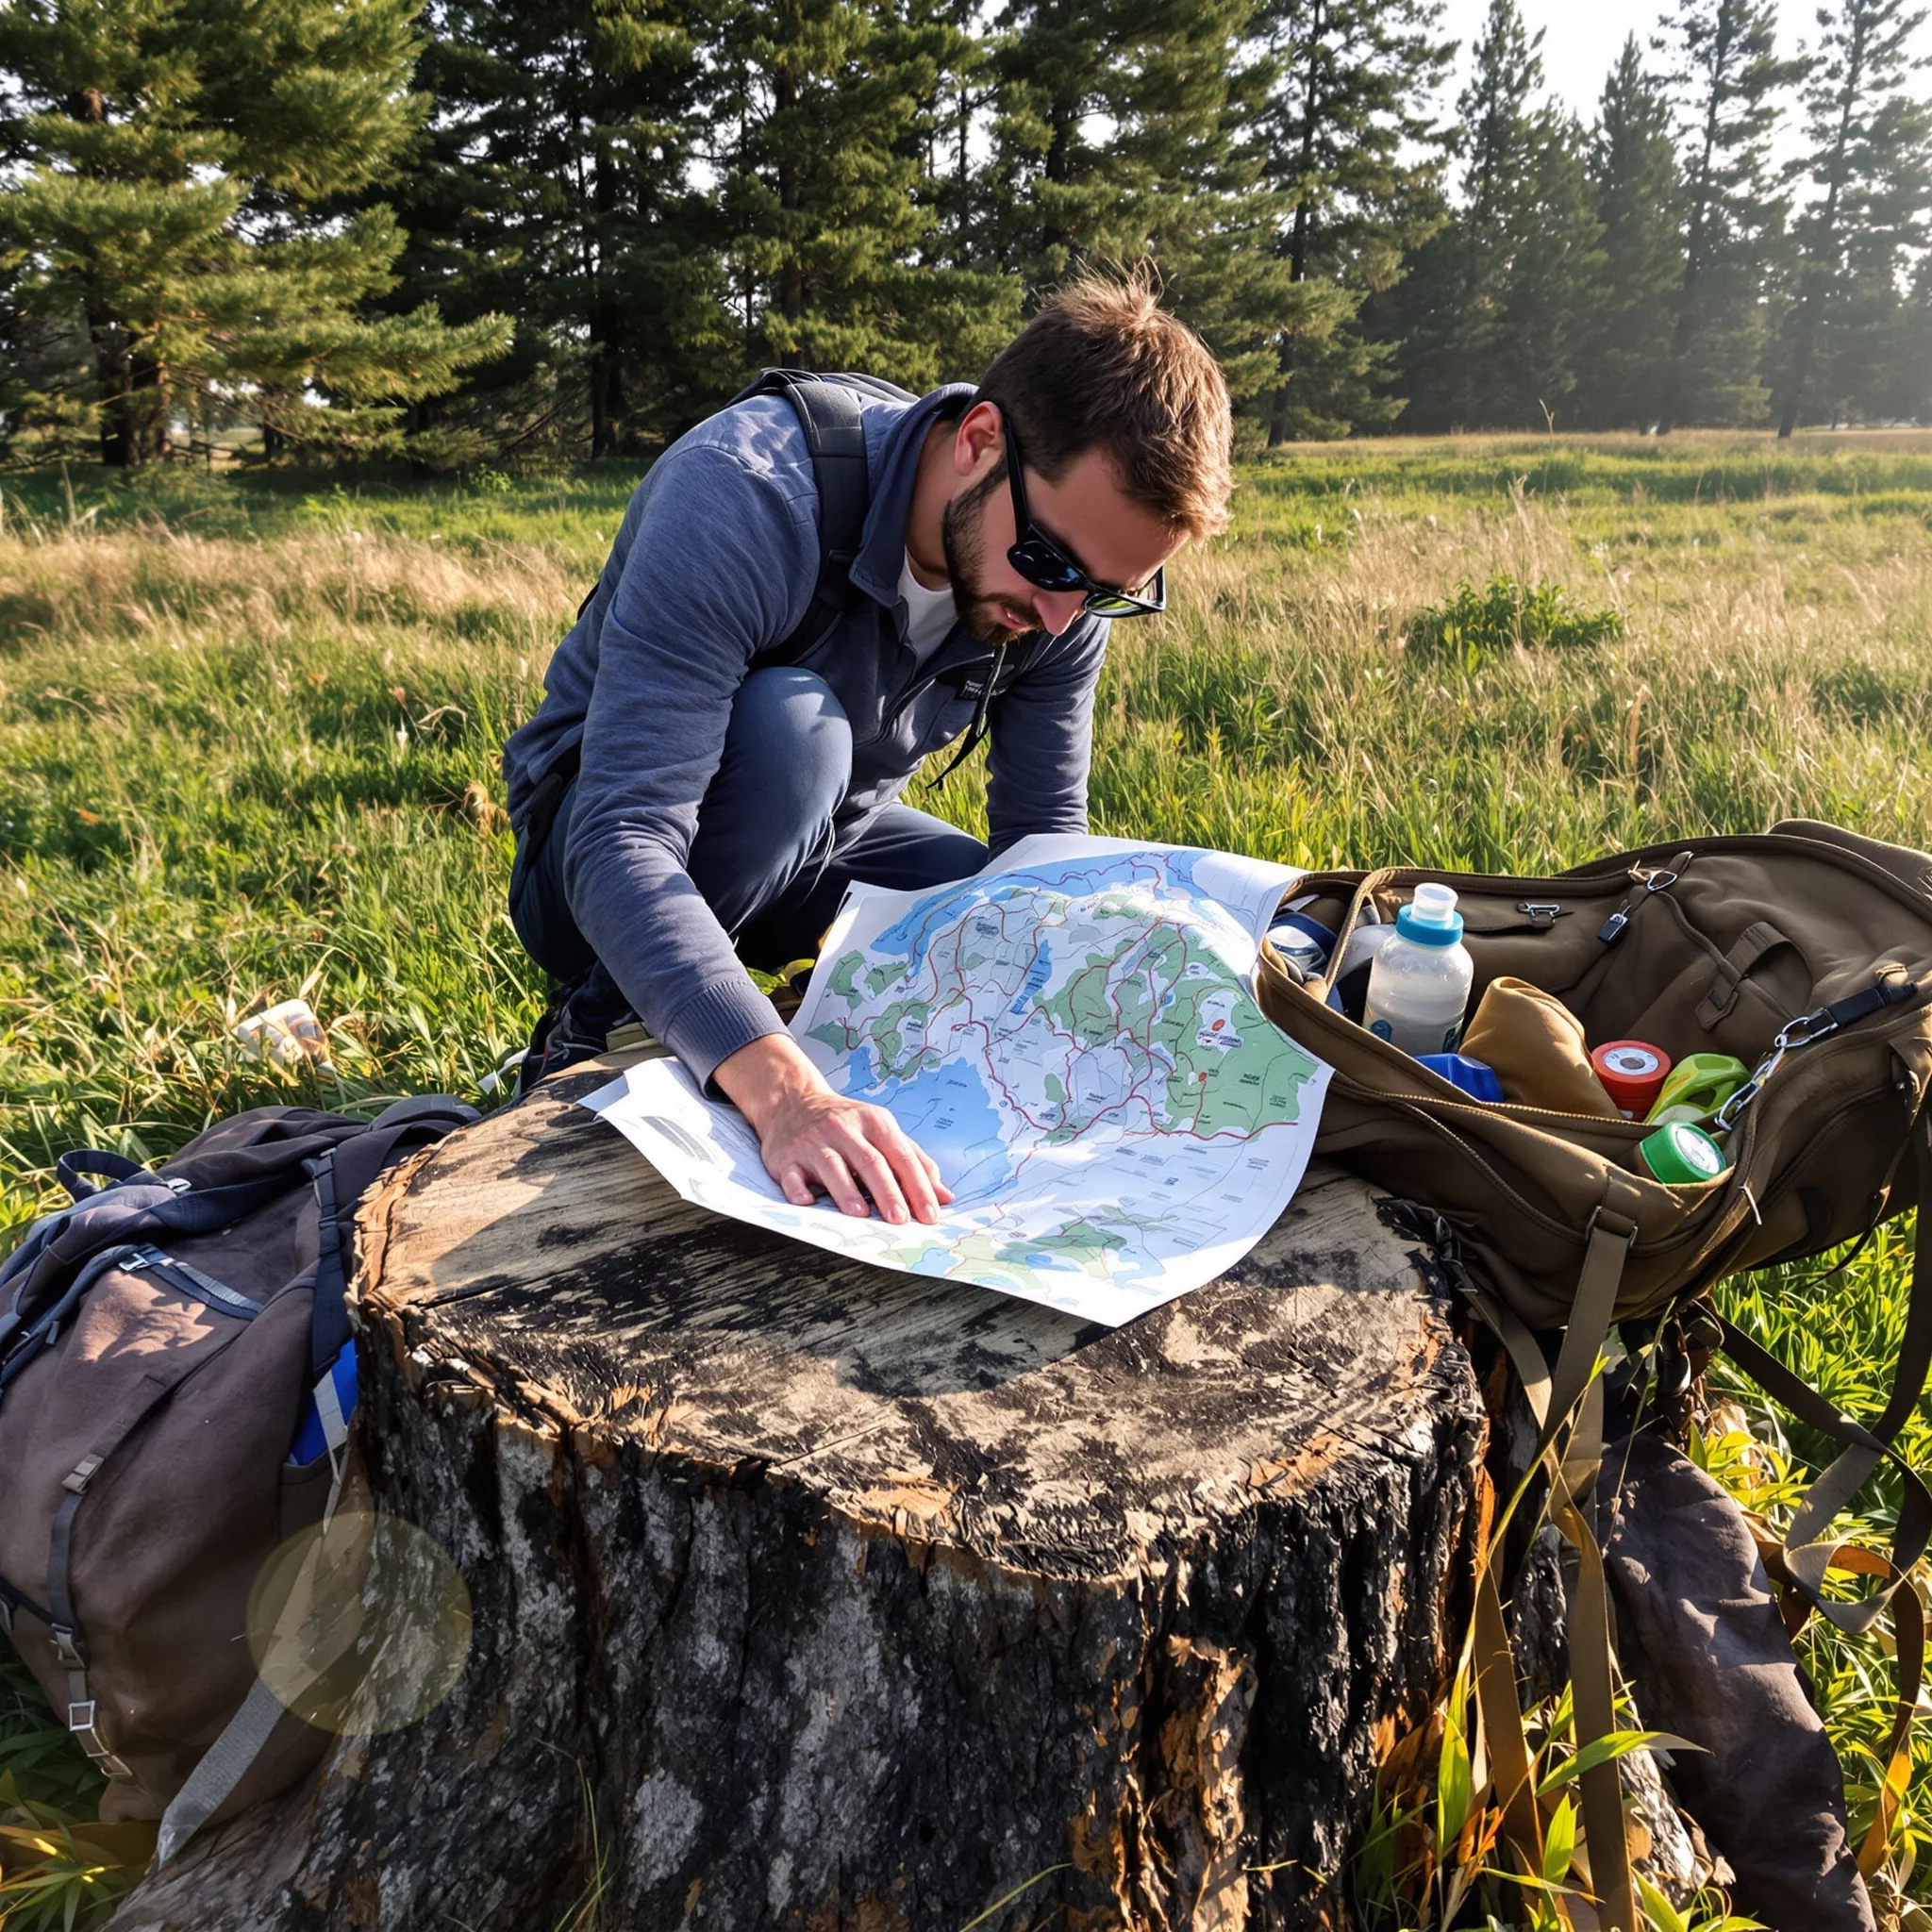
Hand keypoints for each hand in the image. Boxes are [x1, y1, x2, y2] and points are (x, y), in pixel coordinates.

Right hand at [714, 1034, 952, 1223]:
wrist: (793, 1103)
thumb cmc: (847, 1124)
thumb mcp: (882, 1131)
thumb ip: (914, 1161)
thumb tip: (944, 1197)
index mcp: (874, 1122)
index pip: (901, 1156)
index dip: (918, 1186)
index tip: (930, 1215)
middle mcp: (844, 1129)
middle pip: (870, 1162)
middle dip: (887, 1192)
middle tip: (900, 1220)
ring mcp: (814, 1142)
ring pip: (832, 1166)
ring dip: (846, 1191)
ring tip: (860, 1214)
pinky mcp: (787, 1158)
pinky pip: (792, 1175)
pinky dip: (798, 1189)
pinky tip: (806, 1202)